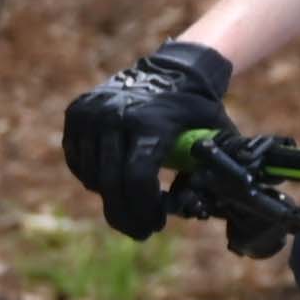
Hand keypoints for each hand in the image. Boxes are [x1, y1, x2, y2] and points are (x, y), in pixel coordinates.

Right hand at [60, 39, 234, 237]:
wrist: (174, 67)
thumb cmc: (199, 107)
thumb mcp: (215, 134)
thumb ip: (217, 167)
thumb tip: (222, 205)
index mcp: (151, 120)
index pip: (136, 176)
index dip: (144, 208)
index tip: (156, 225)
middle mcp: (116, 114)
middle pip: (111, 182)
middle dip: (126, 215)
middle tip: (141, 232)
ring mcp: (92, 112)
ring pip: (92, 176)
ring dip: (110, 197)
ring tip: (131, 204)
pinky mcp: (77, 112)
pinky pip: (78, 160)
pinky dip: (93, 177)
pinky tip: (113, 183)